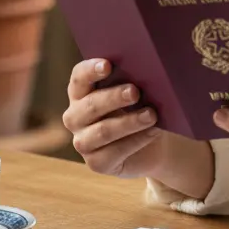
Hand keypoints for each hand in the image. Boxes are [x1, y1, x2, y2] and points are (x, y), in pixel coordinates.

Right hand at [62, 59, 165, 178]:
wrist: (152, 142)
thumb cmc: (141, 107)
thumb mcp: (137, 92)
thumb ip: (133, 80)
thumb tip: (147, 71)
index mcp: (81, 92)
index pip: (79, 77)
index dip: (90, 70)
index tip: (108, 65)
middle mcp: (76, 117)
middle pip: (90, 105)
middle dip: (113, 97)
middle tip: (135, 91)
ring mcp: (83, 142)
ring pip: (103, 131)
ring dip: (129, 122)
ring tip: (151, 115)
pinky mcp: (96, 163)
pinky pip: (114, 152)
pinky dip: (137, 140)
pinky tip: (152, 132)